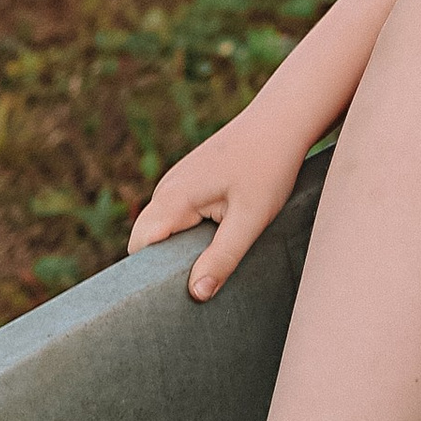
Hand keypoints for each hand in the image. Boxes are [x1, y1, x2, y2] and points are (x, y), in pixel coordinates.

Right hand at [128, 96, 311, 301]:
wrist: (282, 120)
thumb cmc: (269, 166)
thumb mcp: (250, 219)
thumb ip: (222, 257)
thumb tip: (196, 294)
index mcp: (173, 197)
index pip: (139, 246)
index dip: (146, 275)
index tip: (168, 299)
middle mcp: (167, 189)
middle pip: (148, 240)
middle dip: (164, 267)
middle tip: (196, 291)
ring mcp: (178, 184)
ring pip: (164, 229)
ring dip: (179, 251)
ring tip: (209, 270)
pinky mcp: (192, 183)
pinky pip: (178, 217)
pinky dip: (190, 235)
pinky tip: (218, 243)